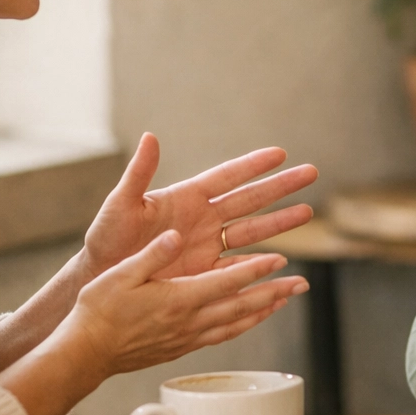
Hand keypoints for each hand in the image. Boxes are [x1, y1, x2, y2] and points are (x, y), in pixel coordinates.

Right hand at [68, 230, 309, 378]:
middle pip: (241, 305)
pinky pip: (223, 336)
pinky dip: (243, 325)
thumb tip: (174, 236)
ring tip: (286, 300)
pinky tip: (251, 319)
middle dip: (274, 292)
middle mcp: (189, 321)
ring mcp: (187, 337)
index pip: (225, 282)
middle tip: (301, 283)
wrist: (86, 352)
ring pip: (236, 323)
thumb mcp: (120, 276)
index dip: (254, 270)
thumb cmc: (98, 310)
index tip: (280, 259)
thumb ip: (151, 256)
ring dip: (264, 310)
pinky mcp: (182, 348)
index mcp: (177, 299)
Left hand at [83, 134, 317, 279]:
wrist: (104, 277)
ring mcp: (207, 245)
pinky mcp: (206, 272)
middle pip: (250, 199)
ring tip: (307, 211)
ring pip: (253, 230)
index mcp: (186, 197)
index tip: (281, 153)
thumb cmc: (107, 238)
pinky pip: (240, 265)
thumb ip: (138, 174)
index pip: (227, 176)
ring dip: (280, 222)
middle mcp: (202, 218)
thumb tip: (150, 137)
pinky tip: (282, 262)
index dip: (253, 165)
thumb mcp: (121, 205)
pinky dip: (260, 263)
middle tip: (311, 173)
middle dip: (280, 186)